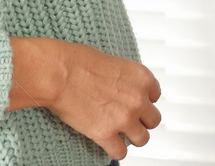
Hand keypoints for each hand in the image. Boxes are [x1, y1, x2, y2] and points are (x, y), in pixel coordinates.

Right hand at [10, 38, 160, 159]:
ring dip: (133, 137)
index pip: (155, 96)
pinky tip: (110, 145)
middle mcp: (138, 99)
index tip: (134, 102)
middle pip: (153, 120)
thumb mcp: (114, 62)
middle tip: (130, 119)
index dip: (143, 99)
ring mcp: (124, 118)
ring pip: (143, 139)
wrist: (59, 74)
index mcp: (142, 78)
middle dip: (142, 120)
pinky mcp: (106, 134)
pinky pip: (120, 152)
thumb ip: (125, 79)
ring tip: (122, 135)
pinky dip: (115, 151)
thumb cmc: (78, 61)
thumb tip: (123, 88)